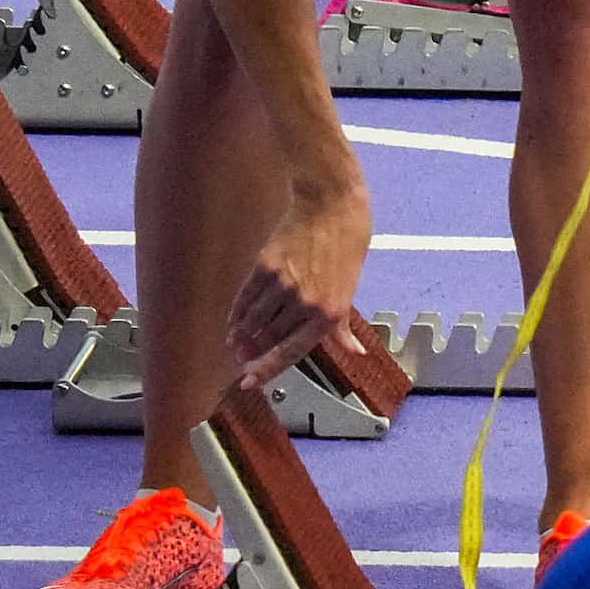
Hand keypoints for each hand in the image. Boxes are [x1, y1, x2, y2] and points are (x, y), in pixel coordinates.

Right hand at [226, 185, 371, 390]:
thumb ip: (342, 325)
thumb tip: (356, 352)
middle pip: (269, 338)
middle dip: (252, 353)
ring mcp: (284, 285)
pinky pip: (245, 298)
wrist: (332, 206)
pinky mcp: (265, 267)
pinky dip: (237, 313)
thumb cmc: (347, 246)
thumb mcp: (350, 289)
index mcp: (330, 313)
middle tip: (241, 361)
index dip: (267, 369)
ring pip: (253, 321)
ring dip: (241, 335)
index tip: (249, 382)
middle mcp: (306, 303)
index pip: (292, 351)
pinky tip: (234, 321)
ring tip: (236, 343)